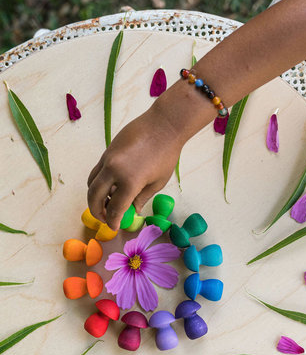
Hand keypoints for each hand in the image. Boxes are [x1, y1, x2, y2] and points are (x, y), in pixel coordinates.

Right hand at [87, 107, 181, 230]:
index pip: (114, 208)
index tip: (114, 228)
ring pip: (91, 183)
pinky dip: (98, 182)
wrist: (163, 126)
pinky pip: (97, 171)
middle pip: (94, 196)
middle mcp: (114, 171)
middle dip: (96, 211)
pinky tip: (109, 188)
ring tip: (104, 204)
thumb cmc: (166, 155)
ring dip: (94, 196)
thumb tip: (131, 211)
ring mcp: (108, 159)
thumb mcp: (157, 182)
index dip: (112, 221)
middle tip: (103, 219)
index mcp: (130, 182)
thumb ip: (141, 198)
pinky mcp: (107, 151)